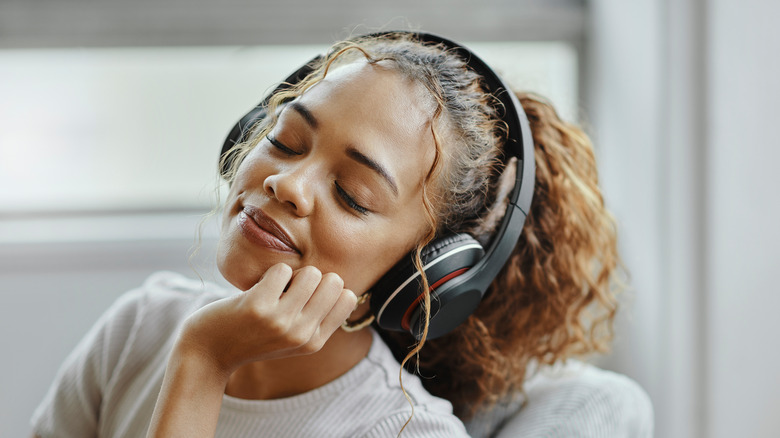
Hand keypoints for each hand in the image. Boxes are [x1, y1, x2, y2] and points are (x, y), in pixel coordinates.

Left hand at [176, 263, 358, 376]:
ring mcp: (281, 322)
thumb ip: (316, 317)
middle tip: (288, 290)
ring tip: (273, 289)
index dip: (328, 287)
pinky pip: (282, 269)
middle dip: (312, 277)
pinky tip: (257, 290)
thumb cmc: (251, 335)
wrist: (207, 352)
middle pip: (334, 281)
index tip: (305, 296)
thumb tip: (340, 283)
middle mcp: (302, 335)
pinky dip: (270, 273)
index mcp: (314, 342)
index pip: (348, 297)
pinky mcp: (258, 307)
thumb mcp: (291, 337)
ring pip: (311, 273)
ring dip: (292, 273)